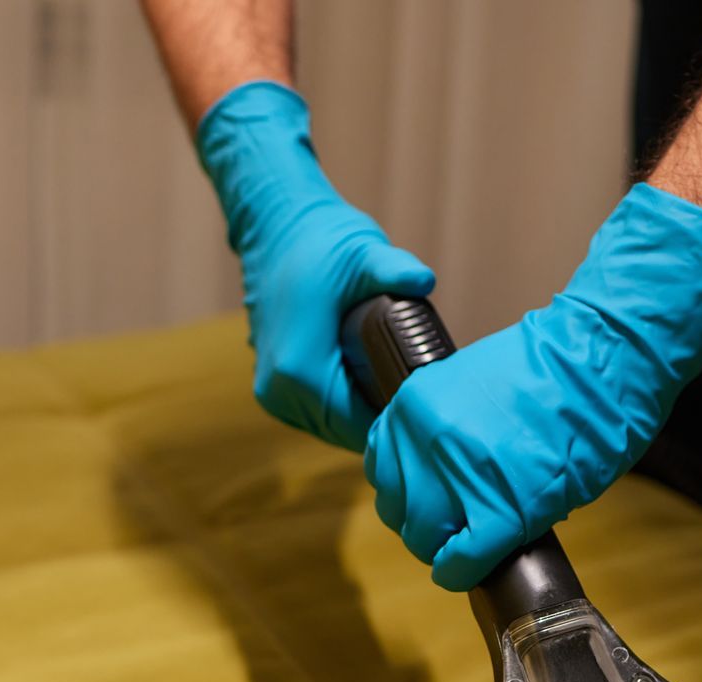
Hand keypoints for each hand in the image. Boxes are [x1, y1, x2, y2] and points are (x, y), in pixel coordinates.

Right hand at [198, 81, 433, 451]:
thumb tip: (425, 280)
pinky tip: (376, 391)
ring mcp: (271, 393)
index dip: (395, 422)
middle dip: (383, 422)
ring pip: (329, 429)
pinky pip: (317, 415)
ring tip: (403, 396)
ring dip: (363, 419)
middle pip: (345, 433)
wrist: (275, 229)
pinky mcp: (272, 389)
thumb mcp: (363, 254)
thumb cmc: (320, 240)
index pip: (357, 425)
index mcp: (299, 370)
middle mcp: (278, 391)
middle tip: (426, 405)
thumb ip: (394, 271)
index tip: (430, 409)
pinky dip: (345, 410)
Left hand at [366, 183, 701, 589]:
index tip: (436, 502)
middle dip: (427, 527)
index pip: (384, 471)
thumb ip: (443, 432)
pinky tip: (480, 566)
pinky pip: (460, 562)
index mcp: (413, 406)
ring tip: (477, 541)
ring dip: (446, 549)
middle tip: (460, 529)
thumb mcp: (472, 388)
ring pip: (423, 539)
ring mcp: (458, 476)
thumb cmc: (557, 369)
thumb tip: (440, 479)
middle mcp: (423, 440)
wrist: (605, 355)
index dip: (411, 495)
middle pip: (399, 511)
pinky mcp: (499, 510)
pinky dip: (465, 573)